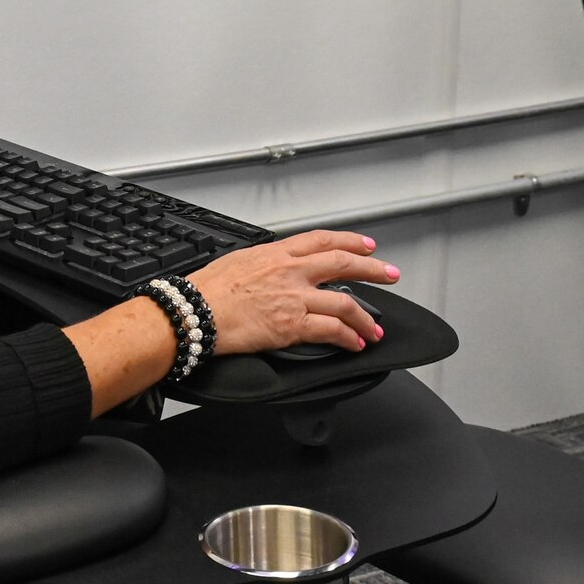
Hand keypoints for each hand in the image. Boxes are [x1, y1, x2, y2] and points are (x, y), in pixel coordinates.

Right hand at [187, 230, 397, 355]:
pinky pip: (332, 330)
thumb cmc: (206, 290)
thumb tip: (273, 268)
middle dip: (372, 269)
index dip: (349, 242)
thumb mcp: (237, 262)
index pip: (321, 240)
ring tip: (373, 329)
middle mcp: (289, 271)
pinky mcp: (292, 324)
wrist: (193, 311)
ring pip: (344, 302)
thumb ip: (263, 264)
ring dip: (365, 318)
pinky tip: (354, 343)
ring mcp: (293, 297)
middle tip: (390, 274)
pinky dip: (348, 338)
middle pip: (342, 264)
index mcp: (275, 254)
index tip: (365, 246)